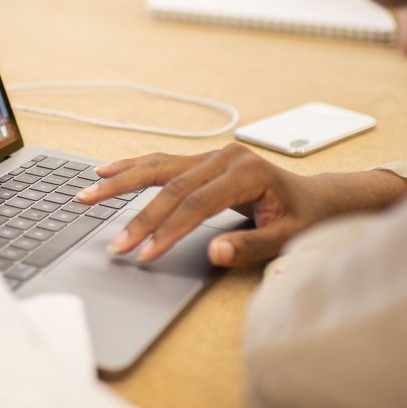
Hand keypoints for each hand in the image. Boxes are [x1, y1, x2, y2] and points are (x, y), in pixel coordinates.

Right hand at [78, 144, 406, 266]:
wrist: (318, 200)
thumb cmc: (305, 220)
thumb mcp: (287, 238)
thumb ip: (250, 245)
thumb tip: (215, 252)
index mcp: (247, 172)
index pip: (196, 205)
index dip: (168, 230)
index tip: (144, 253)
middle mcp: (226, 156)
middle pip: (170, 184)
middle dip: (138, 215)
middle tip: (113, 242)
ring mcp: (213, 154)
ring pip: (159, 166)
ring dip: (122, 181)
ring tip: (88, 194)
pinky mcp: (204, 158)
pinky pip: (163, 161)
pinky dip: (133, 167)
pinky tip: (106, 170)